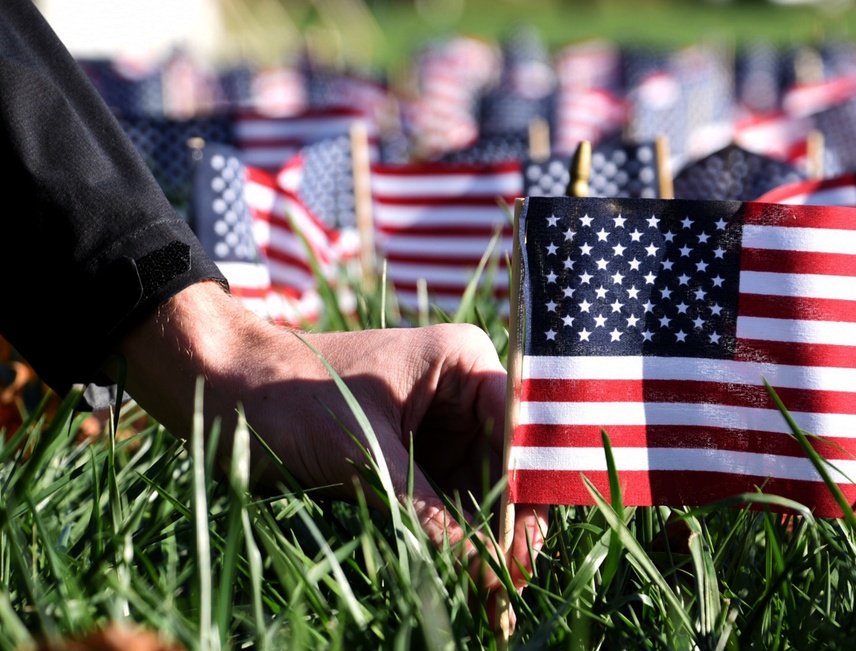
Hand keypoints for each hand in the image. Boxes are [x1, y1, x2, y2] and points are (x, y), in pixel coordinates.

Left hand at [109, 281, 546, 593]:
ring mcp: (436, 428)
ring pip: (479, 492)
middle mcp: (460, 393)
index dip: (528, 494)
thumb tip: (483, 576)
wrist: (215, 389)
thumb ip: (430, 515)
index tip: (522, 554)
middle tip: (508, 589)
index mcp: (464, 363)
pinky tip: (461, 575)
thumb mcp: (365, 456)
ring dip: (481, 540)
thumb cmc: (287, 395)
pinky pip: (445, 503)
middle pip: (506, 467)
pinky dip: (450, 539)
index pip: (521, 432)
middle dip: (507, 525)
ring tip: (490, 595)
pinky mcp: (410, 459)